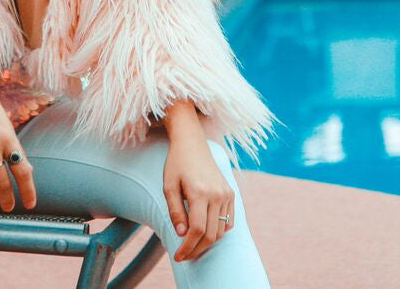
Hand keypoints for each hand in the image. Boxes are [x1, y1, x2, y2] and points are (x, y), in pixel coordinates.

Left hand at [162, 107, 233, 262]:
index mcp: (200, 192)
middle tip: (185, 256)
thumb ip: (175, 212)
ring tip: (193, 247)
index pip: (196, 230)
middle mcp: (217, 194)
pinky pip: (229, 220)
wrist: (192, 143)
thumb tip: (182, 234)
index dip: (187, 247)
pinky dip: (219, 231)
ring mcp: (226, 193)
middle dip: (197, 250)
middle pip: (210, 234)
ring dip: (208, 243)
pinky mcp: (231, 193)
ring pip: (221, 230)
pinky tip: (206, 234)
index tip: (178, 256)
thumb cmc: (176, 164)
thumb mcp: (169, 187)